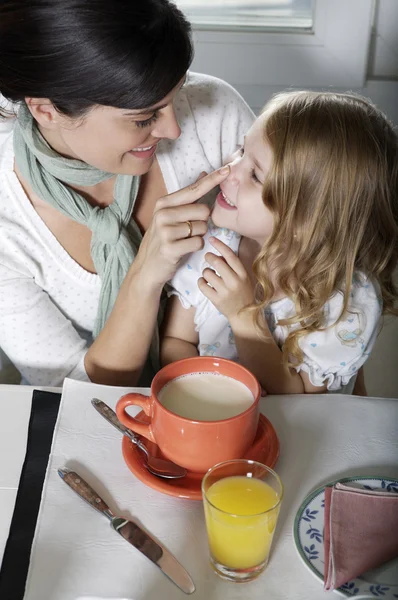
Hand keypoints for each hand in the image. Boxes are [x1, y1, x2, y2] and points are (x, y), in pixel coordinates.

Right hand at [133, 167, 229, 289]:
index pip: (193, 189)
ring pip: (202, 228)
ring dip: (198, 235)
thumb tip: (203, 173)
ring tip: (183, 240)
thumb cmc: (163, 240)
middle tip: (188, 230)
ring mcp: (165, 231)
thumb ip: (187, 197)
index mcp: (164, 203)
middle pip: (203, 210)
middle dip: (202, 222)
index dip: (212, 179)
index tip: (227, 169)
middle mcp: (163, 214)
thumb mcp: (169, 215)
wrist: (147, 267)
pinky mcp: (170, 248)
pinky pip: (198, 242)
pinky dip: (196, 247)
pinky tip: (183, 249)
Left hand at [198, 237, 254, 320]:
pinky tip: (204, 283)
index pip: (230, 256)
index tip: (211, 238)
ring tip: (209, 275)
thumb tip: (217, 255)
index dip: (220, 245)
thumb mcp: (243, 278)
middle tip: (207, 257)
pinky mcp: (216, 300)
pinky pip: (202, 285)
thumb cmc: (242, 293)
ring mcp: (225, 292)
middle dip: (209, 257)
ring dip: (205, 271)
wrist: (244, 315)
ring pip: (207, 273)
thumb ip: (232, 266)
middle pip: (217, 263)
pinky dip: (201, 281)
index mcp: (242, 274)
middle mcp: (234, 282)